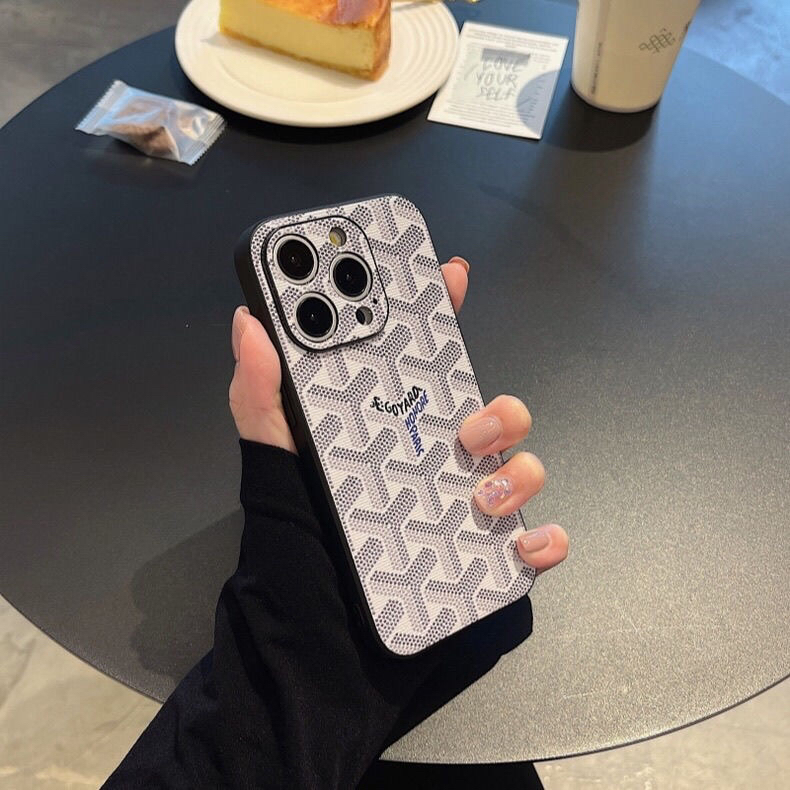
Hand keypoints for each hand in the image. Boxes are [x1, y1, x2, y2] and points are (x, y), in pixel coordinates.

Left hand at [230, 256, 567, 573]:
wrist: (318, 609)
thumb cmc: (303, 518)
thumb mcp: (275, 449)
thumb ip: (260, 390)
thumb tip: (250, 323)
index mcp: (396, 421)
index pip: (429, 361)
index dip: (442, 312)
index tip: (450, 274)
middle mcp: (441, 456)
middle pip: (496, 412)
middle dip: (498, 409)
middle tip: (467, 426)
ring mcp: (469, 502)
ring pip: (523, 468)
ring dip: (516, 473)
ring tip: (477, 494)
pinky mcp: (486, 551)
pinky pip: (535, 538)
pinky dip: (542, 540)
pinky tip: (520, 544)